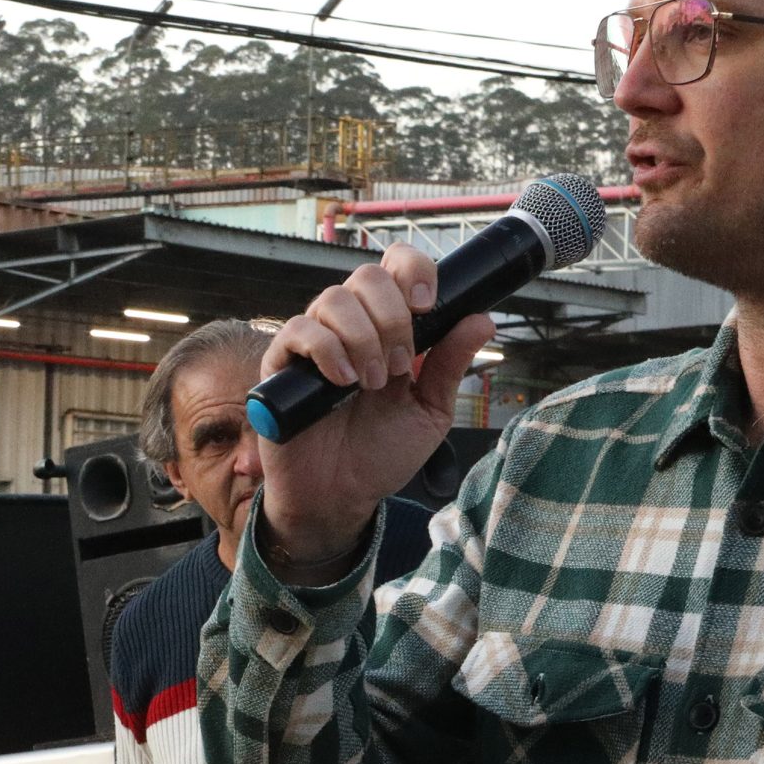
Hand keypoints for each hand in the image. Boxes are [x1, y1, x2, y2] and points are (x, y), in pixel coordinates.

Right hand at [255, 244, 494, 564]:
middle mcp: (350, 325)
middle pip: (366, 276)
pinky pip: (299, 330)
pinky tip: (342, 383)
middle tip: (398, 366)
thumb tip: (482, 319)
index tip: (429, 306)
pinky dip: (326, 350)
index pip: (395, 267)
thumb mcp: (430, 411)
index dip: (413, 270)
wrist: (340, 496)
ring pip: (332, 299)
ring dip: (362, 338)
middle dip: (391, 317)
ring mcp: (314, 342)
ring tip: (371, 383)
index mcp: (387, 327)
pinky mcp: (281, 364)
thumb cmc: (381, 453)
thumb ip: (450, 365)